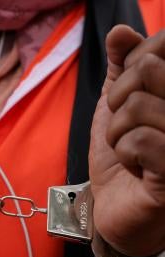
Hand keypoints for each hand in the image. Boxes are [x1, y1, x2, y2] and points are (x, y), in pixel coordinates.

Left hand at [89, 26, 164, 256]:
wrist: (116, 204)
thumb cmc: (119, 155)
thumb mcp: (115, 107)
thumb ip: (122, 69)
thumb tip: (120, 33)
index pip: (159, 46)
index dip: (132, 68)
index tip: (129, 97)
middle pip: (146, 70)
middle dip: (117, 103)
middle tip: (124, 129)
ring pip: (136, 105)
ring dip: (116, 133)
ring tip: (129, 152)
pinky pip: (138, 140)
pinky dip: (123, 154)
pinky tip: (135, 168)